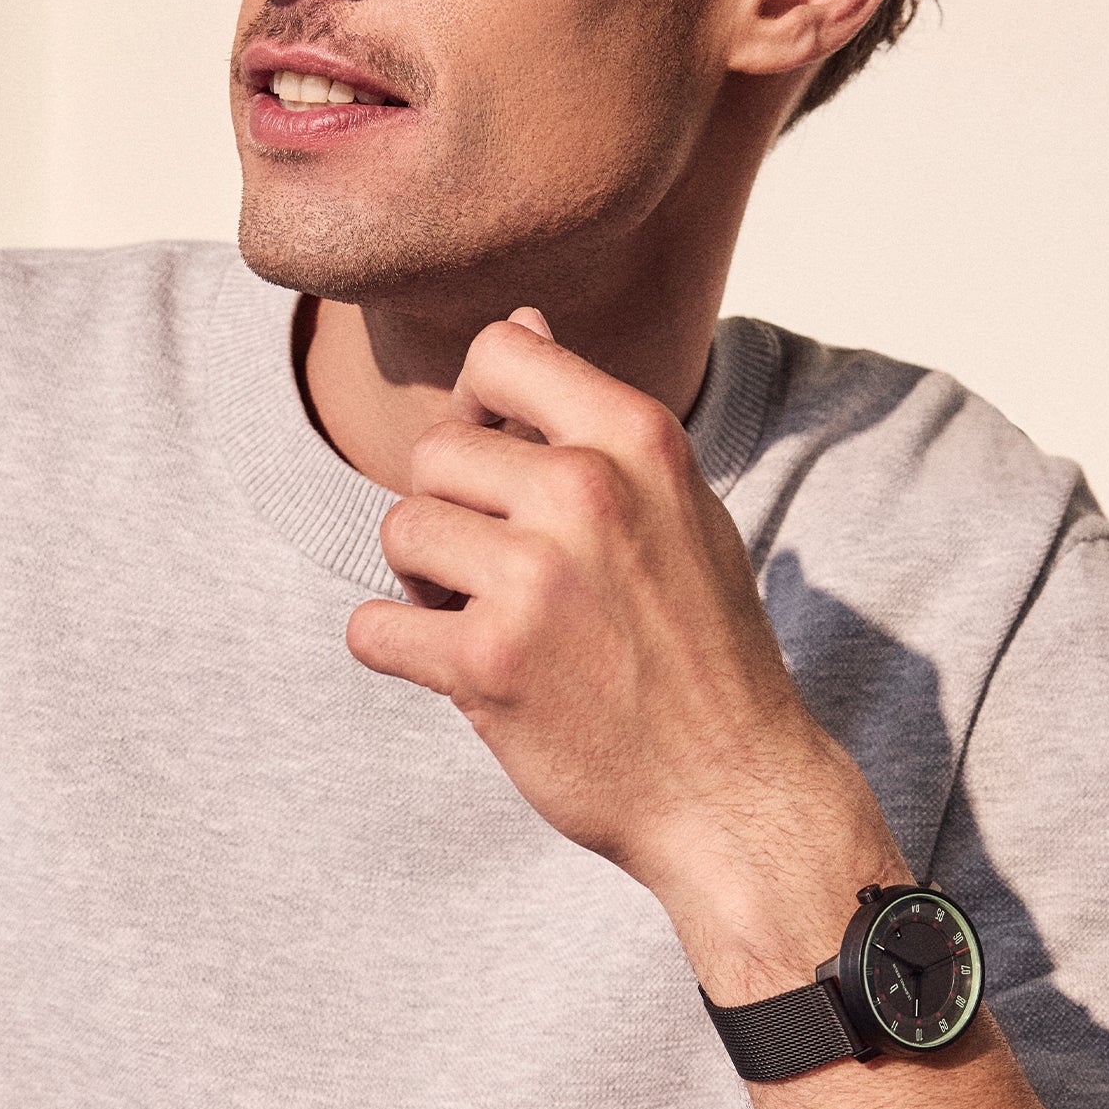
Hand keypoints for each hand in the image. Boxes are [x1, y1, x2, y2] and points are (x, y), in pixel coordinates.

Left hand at [347, 310, 901, 981]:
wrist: (735, 792)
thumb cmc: (704, 644)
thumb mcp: (678, 503)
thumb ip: (593, 417)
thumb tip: (520, 317)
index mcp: (638, 437)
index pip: (500, 350)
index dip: (477, 403)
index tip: (497, 461)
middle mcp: (587, 491)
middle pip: (436, 452)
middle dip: (452, 510)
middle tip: (500, 569)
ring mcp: (536, 577)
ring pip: (400, 530)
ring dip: (426, 579)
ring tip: (486, 616)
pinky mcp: (487, 664)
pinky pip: (373, 626)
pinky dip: (397, 648)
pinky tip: (454, 667)